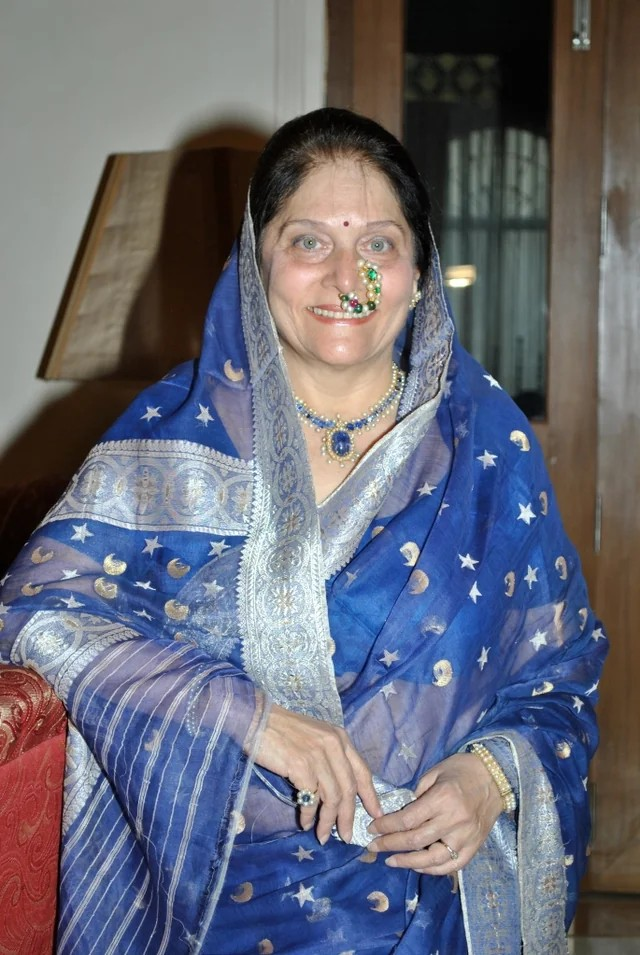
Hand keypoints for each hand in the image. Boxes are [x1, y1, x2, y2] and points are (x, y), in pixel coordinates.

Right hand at [253, 703, 381, 843]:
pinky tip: (305, 822)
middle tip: (346, 836)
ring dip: (328, 821)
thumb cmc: (282, 730)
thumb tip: (334, 793)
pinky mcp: (301, 765)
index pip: (362, 771)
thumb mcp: (315, 738)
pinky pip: (311, 798)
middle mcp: (333, 745)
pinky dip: (309, 815)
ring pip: (332, 797)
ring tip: (322, 836)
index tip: (376, 814)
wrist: (256, 719)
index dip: (371, 795)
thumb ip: (328, 759)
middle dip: (348, 816)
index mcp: (340, 738)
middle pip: (349, 789)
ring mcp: (318, 755)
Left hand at [366, 753, 502, 872]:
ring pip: (432, 859)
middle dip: (390, 844)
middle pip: (415, 840)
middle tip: (373, 846)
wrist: (496, 777)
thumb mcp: (436, 772)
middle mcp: (454, 821)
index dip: (387, 826)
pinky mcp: (474, 847)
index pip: (408, 819)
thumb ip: (418, 792)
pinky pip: (451, 865)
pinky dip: (432, 869)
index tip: (372, 828)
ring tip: (391, 861)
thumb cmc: (462, 769)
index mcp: (442, 798)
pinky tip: (417, 866)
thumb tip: (402, 813)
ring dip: (408, 862)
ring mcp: (466, 837)